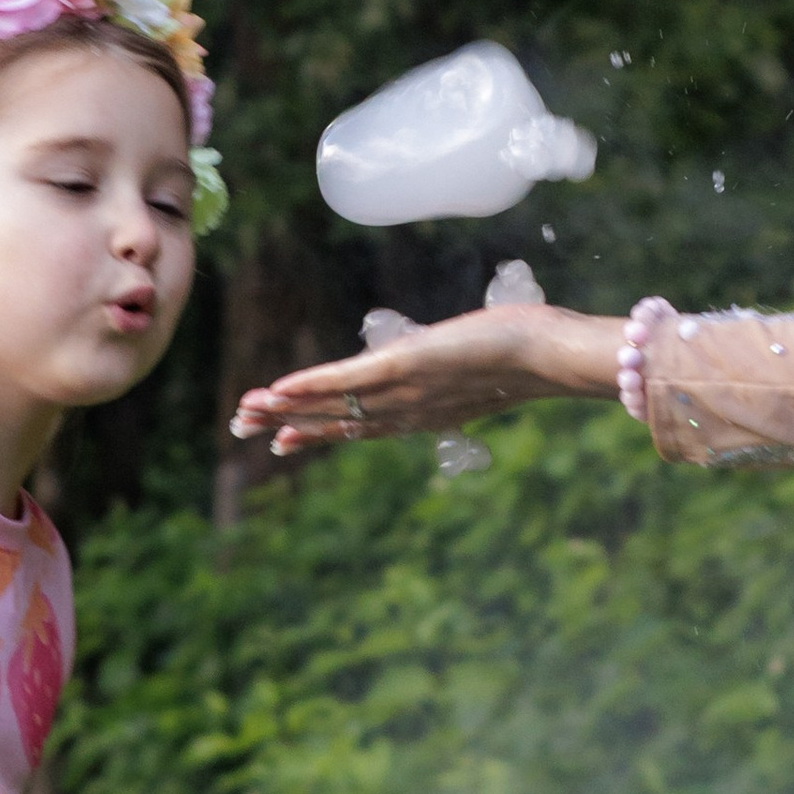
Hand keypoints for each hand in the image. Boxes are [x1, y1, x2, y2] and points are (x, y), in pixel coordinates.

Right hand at [232, 301, 624, 454]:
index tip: (287, 440)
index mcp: (423, 414)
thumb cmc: (527, 353)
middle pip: (336, 420)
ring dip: (287, 407)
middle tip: (246, 428)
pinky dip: (311, 386)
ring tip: (247, 410)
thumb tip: (456, 354)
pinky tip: (280, 388)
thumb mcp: (483, 365)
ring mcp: (403, 391)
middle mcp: (407, 411)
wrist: (547, 356)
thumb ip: (458, 367)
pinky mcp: (404, 366)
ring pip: (333, 404)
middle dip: (289, 424)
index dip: (320, 431)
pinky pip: (347, 380)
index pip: (361, 426)